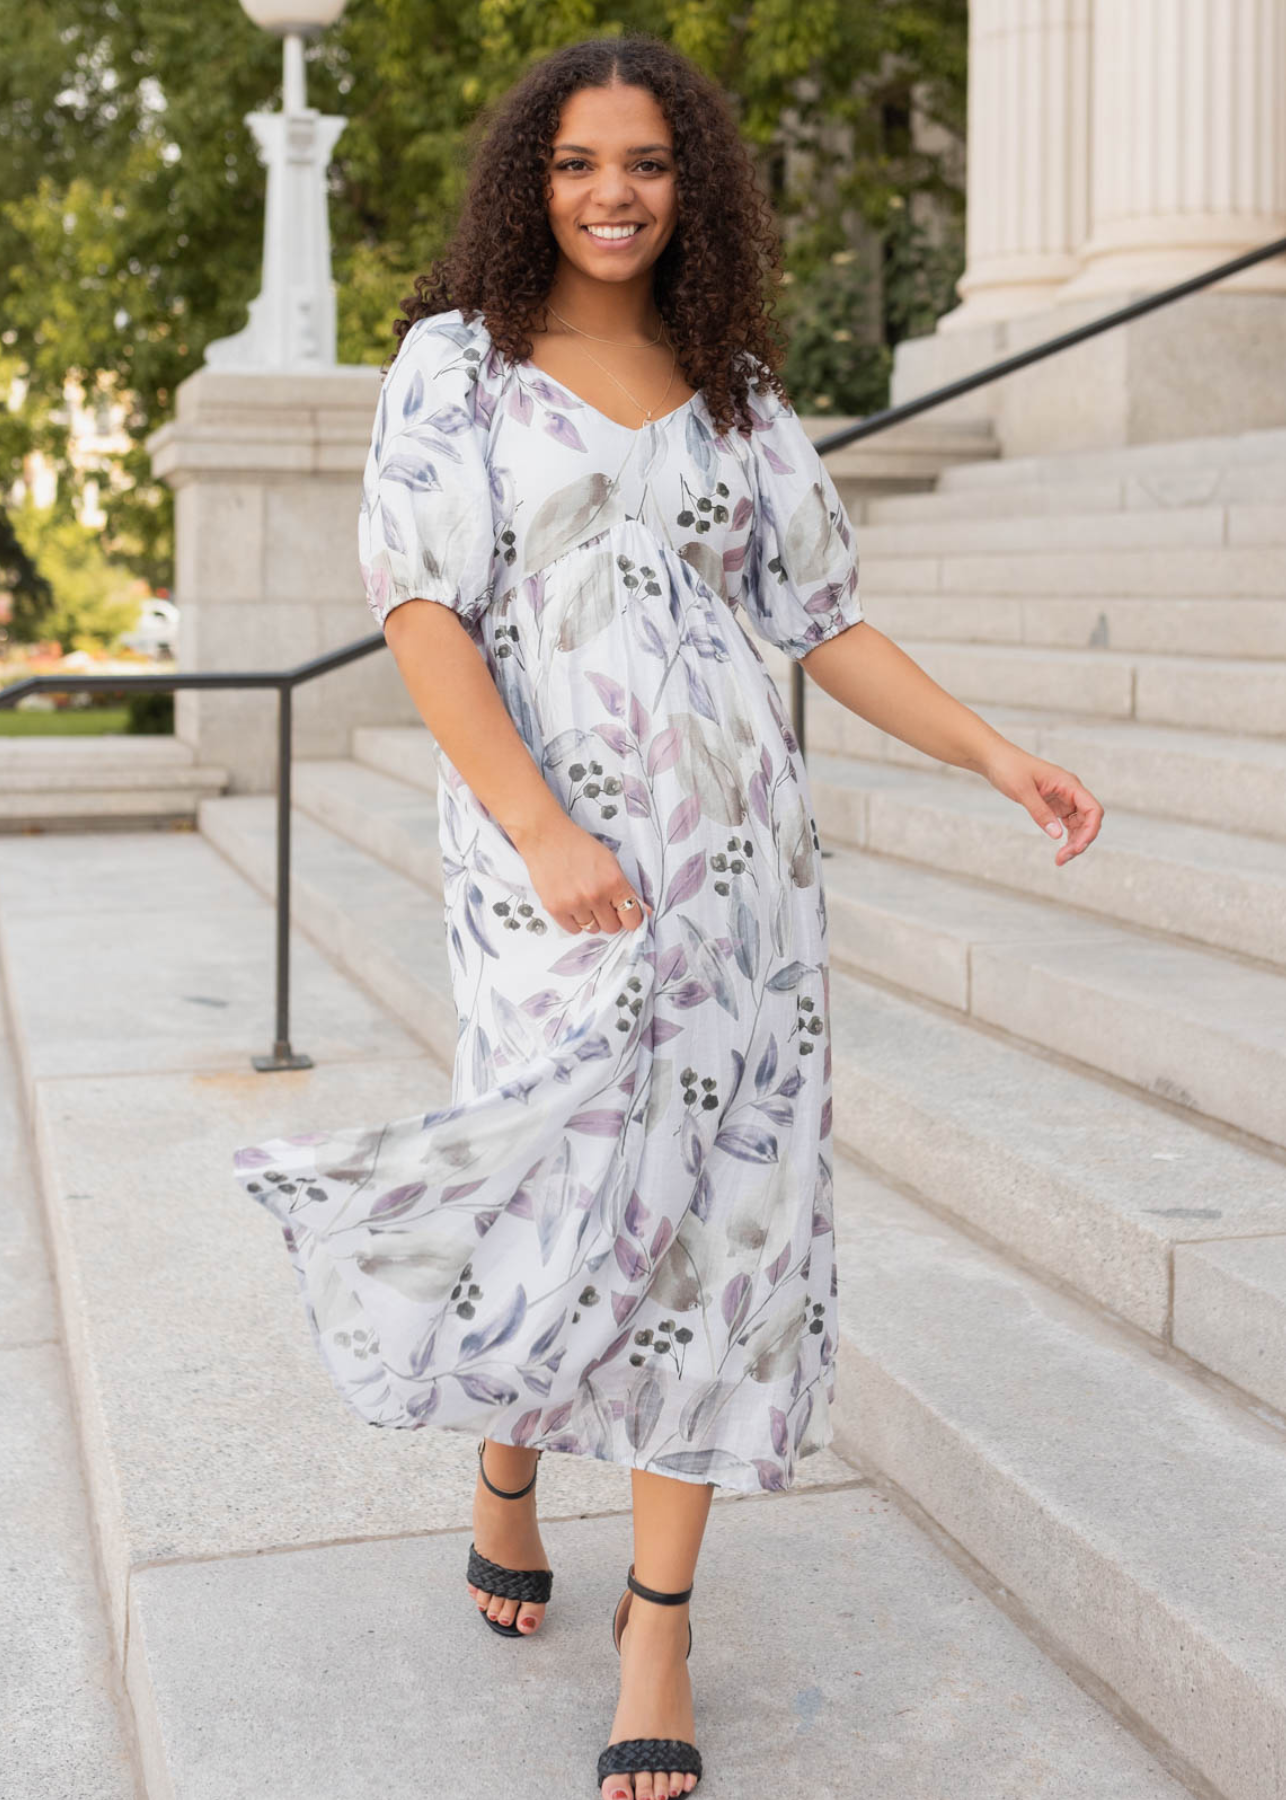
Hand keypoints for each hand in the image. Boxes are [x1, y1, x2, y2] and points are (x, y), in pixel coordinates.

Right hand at [509, 812, 652, 935]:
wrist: (546, 838)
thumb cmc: (579, 846)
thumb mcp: (610, 862)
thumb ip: (628, 888)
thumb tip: (645, 911)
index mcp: (614, 881)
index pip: (632, 918)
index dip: (629, 917)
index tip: (625, 915)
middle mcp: (595, 895)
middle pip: (612, 927)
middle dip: (609, 917)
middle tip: (600, 902)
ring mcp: (574, 903)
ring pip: (592, 929)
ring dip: (590, 918)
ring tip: (582, 898)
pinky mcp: (555, 908)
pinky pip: (573, 930)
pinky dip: (574, 921)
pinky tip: (571, 903)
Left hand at [980, 742, 1104, 865]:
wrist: (997, 760)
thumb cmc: (1010, 769)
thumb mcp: (1023, 791)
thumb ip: (1040, 812)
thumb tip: (1057, 835)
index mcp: (1069, 784)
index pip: (1093, 809)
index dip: (1090, 830)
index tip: (1077, 848)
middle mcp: (1071, 791)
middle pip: (1088, 820)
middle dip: (1080, 841)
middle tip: (1062, 859)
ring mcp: (1064, 798)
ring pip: (1080, 825)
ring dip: (1074, 842)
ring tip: (1060, 859)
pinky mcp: (1055, 805)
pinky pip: (1068, 823)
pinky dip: (1066, 837)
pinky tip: (1060, 850)